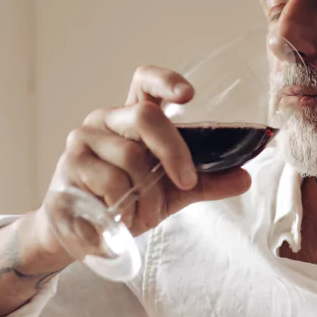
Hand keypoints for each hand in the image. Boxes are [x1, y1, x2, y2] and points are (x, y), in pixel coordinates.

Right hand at [38, 65, 252, 249]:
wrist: (83, 235)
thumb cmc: (127, 202)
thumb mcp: (172, 193)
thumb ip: (206, 182)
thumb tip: (246, 178)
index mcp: (133, 118)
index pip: (146, 82)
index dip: (166, 81)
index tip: (188, 95)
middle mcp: (106, 120)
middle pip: (146, 117)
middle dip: (174, 151)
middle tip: (186, 181)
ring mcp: (83, 139)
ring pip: (130, 156)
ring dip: (148, 193)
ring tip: (144, 213)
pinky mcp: (70, 165)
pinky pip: (109, 180)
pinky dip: (126, 203)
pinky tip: (122, 216)